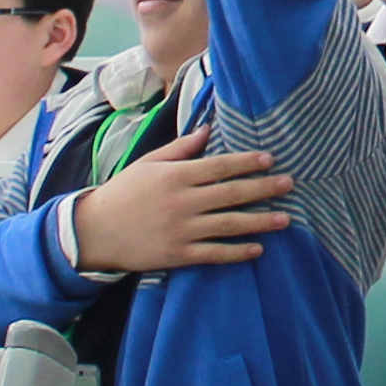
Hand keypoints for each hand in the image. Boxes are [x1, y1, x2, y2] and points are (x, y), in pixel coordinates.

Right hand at [73, 143, 295, 275]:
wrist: (95, 231)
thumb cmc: (123, 192)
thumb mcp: (148, 163)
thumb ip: (180, 148)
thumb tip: (208, 130)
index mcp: (176, 176)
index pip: (219, 166)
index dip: (246, 162)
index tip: (270, 159)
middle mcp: (182, 202)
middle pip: (231, 193)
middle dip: (263, 188)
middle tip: (290, 184)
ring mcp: (182, 230)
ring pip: (228, 225)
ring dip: (260, 222)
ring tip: (286, 219)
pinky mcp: (178, 254)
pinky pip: (214, 253)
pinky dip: (237, 252)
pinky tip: (258, 249)